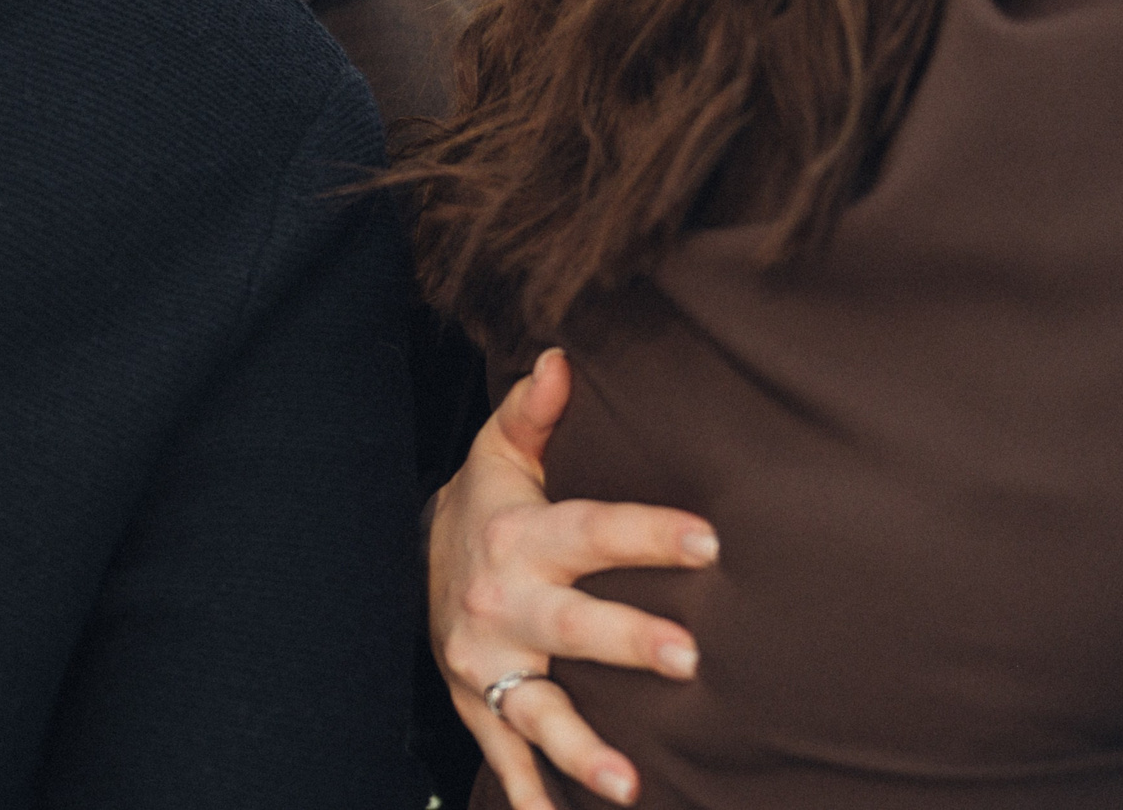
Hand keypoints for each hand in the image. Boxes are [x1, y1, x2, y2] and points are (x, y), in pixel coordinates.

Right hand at [427, 350, 718, 808]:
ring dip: (581, 748)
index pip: (591, 530)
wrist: (413, 562)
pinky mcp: (476, 705)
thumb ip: (534, 411)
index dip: (648, 532)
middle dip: (626, 643)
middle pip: (569, 626)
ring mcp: (485, 664)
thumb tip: (562, 357)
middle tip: (688, 659)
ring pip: (535, 711)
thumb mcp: (498, 451)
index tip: (710, 539)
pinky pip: (505, 759)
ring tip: (630, 783)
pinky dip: (531, 797)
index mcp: (518, 536)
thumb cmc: (485, 502)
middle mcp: (499, 604)